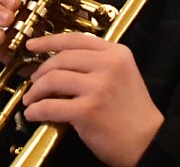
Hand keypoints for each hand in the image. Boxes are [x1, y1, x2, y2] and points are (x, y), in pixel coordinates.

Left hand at [22, 33, 162, 166]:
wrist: (148, 142)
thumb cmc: (132, 111)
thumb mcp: (122, 75)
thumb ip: (97, 63)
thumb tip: (58, 63)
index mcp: (116, 53)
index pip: (76, 39)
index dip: (49, 41)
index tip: (32, 45)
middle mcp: (108, 65)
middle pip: (61, 58)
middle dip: (40, 71)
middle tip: (33, 82)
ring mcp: (98, 87)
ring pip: (53, 79)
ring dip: (35, 91)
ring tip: (31, 100)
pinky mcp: (88, 110)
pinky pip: (51, 106)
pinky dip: (37, 110)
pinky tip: (33, 114)